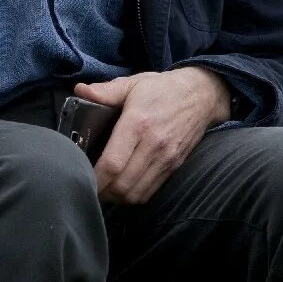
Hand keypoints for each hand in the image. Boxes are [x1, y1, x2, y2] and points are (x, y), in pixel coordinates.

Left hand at [75, 69, 229, 204]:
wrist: (202, 95)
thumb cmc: (163, 89)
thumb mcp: (133, 83)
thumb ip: (105, 90)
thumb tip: (79, 90)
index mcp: (137, 123)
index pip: (113, 163)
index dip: (95, 177)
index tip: (80, 177)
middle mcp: (153, 145)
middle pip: (122, 184)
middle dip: (101, 192)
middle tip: (88, 187)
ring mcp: (166, 158)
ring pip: (136, 193)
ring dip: (116, 198)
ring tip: (103, 190)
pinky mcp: (174, 166)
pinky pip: (150, 192)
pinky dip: (133, 196)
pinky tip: (122, 189)